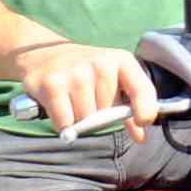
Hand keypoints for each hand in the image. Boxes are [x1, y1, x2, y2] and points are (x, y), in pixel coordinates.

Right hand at [16, 43, 157, 142]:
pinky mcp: (52, 84)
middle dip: (97, 115)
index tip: (143, 122)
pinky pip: (65, 122)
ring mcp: (76, 72)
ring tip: (71, 99)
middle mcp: (101, 63)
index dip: (146, 108)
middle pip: (107, 113)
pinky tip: (59, 106)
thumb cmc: (85, 73)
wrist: (44, 53)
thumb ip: (127, 109)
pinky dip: (62, 123)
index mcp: (121, 61)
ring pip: (85, 120)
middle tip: (87, 98)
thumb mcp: (112, 82)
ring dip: (78, 118)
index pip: (141, 88)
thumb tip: (141, 137)